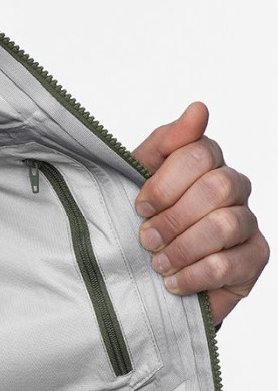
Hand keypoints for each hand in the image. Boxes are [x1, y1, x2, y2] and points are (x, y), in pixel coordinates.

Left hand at [132, 102, 269, 324]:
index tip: (139, 206)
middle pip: (218, 186)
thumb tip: (199, 109)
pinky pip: (231, 264)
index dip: (165, 183)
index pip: (199, 153)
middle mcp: (232, 186)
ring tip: (156, 263)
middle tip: (146, 238)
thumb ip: (164, 143)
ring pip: (226, 225)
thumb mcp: (136, 176)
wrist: (140, 271)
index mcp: (204, 160)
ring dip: (182, 247)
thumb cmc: (139, 217)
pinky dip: (194, 274)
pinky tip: (172, 281)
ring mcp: (247, 222)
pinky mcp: (253, 258)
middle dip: (174, 217)